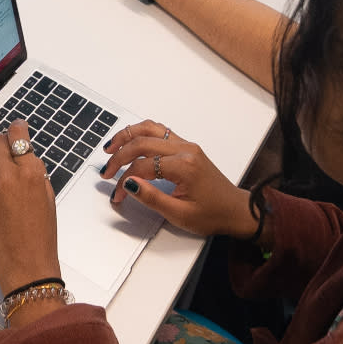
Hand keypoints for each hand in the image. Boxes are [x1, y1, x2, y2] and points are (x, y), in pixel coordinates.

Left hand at [0, 121, 59, 295]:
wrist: (25, 262)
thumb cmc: (40, 234)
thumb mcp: (48, 196)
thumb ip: (36, 171)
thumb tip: (24, 156)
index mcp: (31, 173)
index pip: (19, 136)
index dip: (18, 128)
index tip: (18, 127)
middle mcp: (8, 176)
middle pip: (0, 141)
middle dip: (5, 141)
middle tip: (7, 148)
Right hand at [99, 122, 253, 238]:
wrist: (236, 210)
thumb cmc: (213, 214)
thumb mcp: (180, 214)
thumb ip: (152, 198)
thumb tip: (129, 184)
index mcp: (184, 166)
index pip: (142, 167)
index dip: (124, 181)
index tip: (117, 194)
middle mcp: (185, 150)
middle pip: (142, 142)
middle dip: (119, 156)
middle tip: (106, 171)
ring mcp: (187, 145)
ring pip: (150, 129)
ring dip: (127, 136)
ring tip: (110, 147)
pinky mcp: (187, 147)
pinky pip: (160, 131)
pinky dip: (141, 134)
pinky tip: (130, 142)